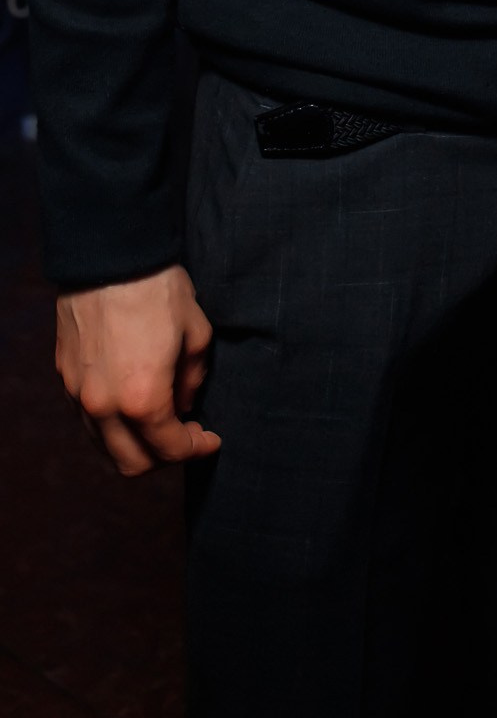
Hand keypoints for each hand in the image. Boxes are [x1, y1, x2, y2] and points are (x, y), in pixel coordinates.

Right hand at [55, 265, 220, 476]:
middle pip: (132, 463)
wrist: (110, 254)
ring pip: (104, 447)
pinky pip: (87, 421)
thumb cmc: (158, 288)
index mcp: (142, 398)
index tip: (211, 438)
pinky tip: (130, 404)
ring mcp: (78, 394)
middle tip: (185, 434)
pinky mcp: (64, 377)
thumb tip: (185, 402)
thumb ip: (192, 377)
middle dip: (164, 457)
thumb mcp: (196, 331)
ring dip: (134, 445)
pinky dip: (111, 426)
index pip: (170, 448)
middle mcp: (104, 406)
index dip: (196, 448)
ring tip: (159, 422)